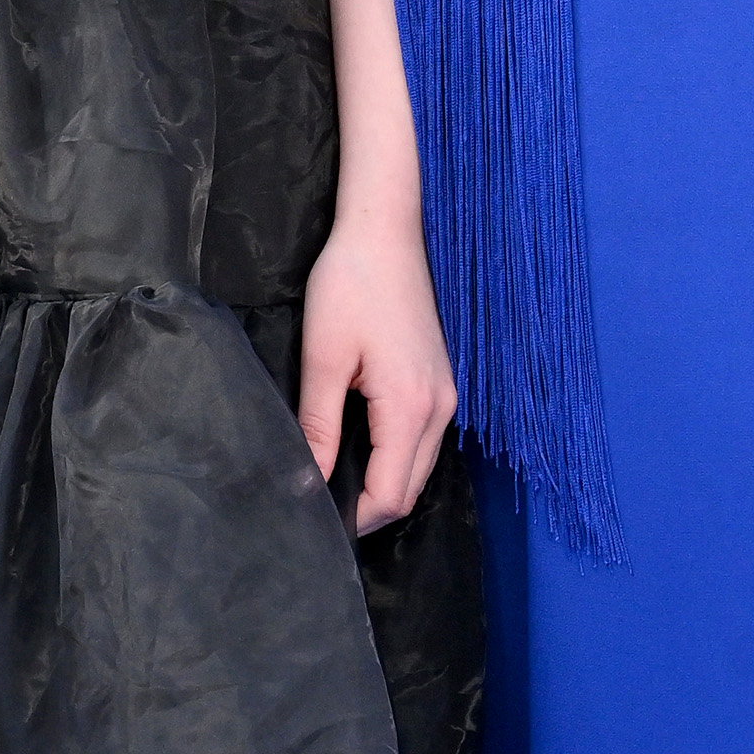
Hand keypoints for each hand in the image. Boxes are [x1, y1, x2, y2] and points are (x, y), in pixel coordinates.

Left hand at [297, 212, 459, 533]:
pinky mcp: (442, 382)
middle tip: (319, 510)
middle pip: (410, 490)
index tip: (313, 521)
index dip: (354, 519)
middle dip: (369, 510)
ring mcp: (448, 395)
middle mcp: (441, 409)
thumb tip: (305, 483)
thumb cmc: (349, 285)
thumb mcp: (324, 358)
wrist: (386, 231)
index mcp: (411, 407)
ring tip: (334, 485)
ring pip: (419, 468)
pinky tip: (361, 452)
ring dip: (383, 486)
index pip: (391, 495)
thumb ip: (318, 427)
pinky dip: (396, 460)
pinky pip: (424, 442)